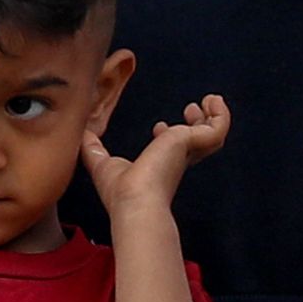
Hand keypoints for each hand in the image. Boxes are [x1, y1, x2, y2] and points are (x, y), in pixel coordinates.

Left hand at [92, 92, 230, 225]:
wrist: (134, 201)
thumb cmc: (120, 191)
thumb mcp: (101, 163)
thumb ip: (92, 149)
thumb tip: (81, 133)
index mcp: (159, 167)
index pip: (172, 152)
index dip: (168, 136)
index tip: (157, 126)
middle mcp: (177, 161)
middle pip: (197, 142)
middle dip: (196, 123)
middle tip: (191, 109)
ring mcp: (187, 151)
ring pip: (213, 134)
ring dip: (213, 117)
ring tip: (210, 100)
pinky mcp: (193, 142)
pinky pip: (218, 128)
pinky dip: (221, 115)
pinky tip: (214, 101)